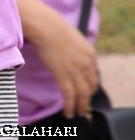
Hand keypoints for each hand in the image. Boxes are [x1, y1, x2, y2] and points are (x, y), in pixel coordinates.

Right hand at [27, 2, 97, 118]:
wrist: (45, 26)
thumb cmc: (52, 27)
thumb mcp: (72, 38)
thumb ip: (75, 49)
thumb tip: (69, 54)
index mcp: (90, 54)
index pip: (94, 75)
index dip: (91, 86)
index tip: (86, 92)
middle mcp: (86, 64)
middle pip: (91, 87)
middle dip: (88, 98)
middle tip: (84, 106)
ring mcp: (75, 70)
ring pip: (82, 94)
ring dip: (81, 106)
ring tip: (78, 113)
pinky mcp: (62, 75)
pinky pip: (69, 95)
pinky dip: (70, 106)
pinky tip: (68, 113)